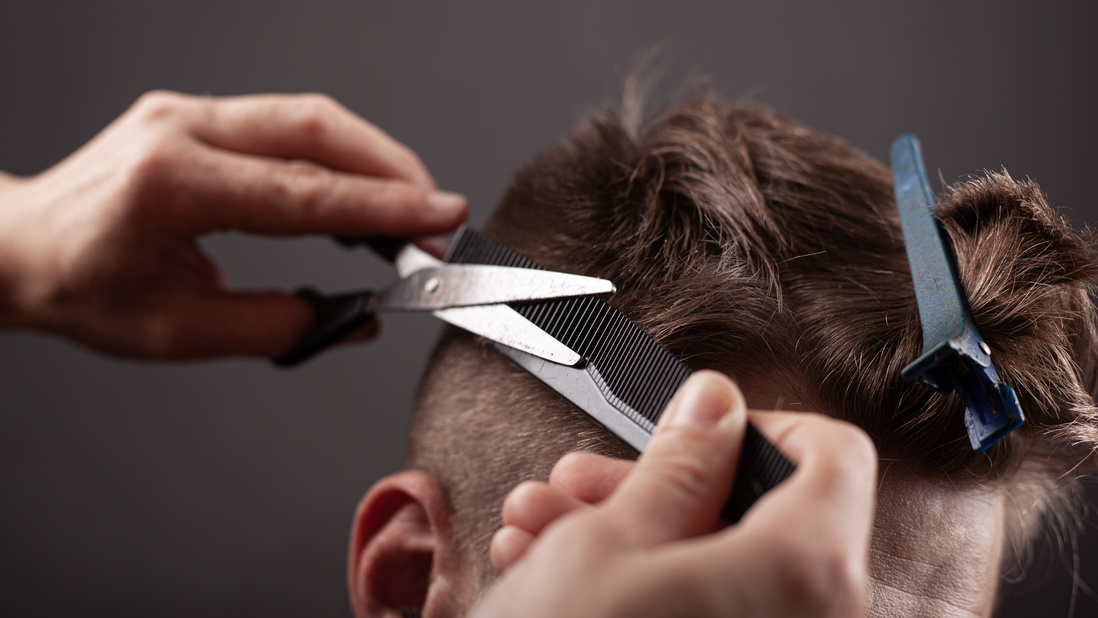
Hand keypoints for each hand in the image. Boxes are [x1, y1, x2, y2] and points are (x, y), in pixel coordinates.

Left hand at [0, 91, 465, 359]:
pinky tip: (363, 189)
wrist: (20, 249)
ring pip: (310, 117)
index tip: (440, 220)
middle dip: (394, 172)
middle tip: (440, 217)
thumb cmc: (82, 289)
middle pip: (318, 130)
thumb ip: (277, 323)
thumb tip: (356, 316)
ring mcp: (191, 113)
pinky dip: (340, 155)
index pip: (303, 193)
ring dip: (374, 159)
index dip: (383, 209)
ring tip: (413, 209)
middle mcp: (182, 129)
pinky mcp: (202, 116)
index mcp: (171, 184)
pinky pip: (289, 123)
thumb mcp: (179, 332)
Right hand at [474, 371, 877, 617]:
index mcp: (805, 573)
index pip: (835, 458)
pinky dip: (646, 598)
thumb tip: (718, 405)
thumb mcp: (609, 541)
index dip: (763, 429)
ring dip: (632, 543)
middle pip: (763, 521)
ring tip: (543, 532)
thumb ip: (682, 462)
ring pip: (721, 577)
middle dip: (662, 489)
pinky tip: (560, 581)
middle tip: (583, 482)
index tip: (699, 433)